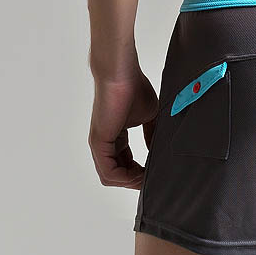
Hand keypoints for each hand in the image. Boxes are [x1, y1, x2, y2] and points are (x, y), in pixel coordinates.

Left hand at [88, 69, 158, 189]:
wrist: (121, 72)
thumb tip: (157, 151)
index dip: (140, 172)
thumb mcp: (149, 116)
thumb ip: (151, 135)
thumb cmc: (133, 87)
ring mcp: (99, 144)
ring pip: (111, 176)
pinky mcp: (98, 142)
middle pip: (118, 173)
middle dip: (135, 180)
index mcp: (115, 136)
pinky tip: (140, 176)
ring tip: (148, 180)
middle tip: (153, 181)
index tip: (155, 173)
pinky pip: (108, 171)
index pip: (125, 163)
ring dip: (130, 182)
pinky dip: (125, 178)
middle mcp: (104, 142)